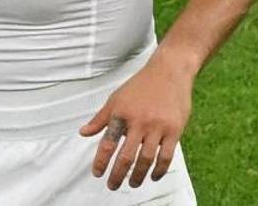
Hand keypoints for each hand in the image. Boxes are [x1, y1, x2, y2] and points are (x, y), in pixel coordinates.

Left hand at [78, 51, 194, 189]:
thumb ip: (100, 119)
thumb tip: (83, 132)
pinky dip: (159, 170)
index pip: (107, 142)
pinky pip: (166, 156)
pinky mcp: (174, 130)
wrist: (168, 72)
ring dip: (138, 175)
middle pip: (126, 156)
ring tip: (132, 183)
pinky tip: (153, 176)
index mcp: (121, 114)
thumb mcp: (115, 99)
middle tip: (112, 185)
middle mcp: (138, 122)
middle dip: (117, 174)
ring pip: (146, 159)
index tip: (97, 173)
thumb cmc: (140, 86)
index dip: (101, 161)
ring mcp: (157, 127)